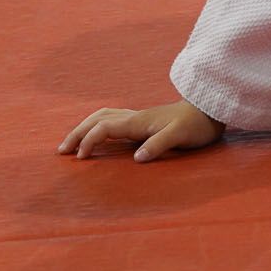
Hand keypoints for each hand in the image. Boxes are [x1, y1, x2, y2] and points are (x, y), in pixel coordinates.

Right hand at [58, 99, 223, 162]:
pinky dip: (96, 127)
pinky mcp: (142, 121)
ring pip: (102, 117)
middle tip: (60, 151)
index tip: (80, 159)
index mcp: (139, 122)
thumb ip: (159, 145)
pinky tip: (96, 136)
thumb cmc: (197, 125)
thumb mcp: (180, 136)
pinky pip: (111, 120)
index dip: (89, 141)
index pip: (104, 128)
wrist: (210, 110)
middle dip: (77, 133)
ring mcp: (138, 118)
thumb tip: (136, 158)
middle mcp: (134, 117)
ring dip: (84, 128)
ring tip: (71, 144)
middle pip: (97, 119)